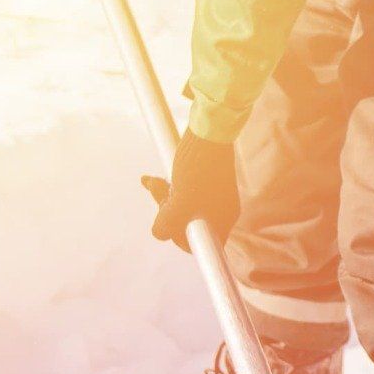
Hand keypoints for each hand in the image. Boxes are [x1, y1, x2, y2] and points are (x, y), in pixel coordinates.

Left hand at [141, 132, 239, 250]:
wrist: (208, 128)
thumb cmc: (196, 167)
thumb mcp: (178, 203)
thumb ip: (166, 225)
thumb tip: (158, 233)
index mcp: (222, 220)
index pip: (200, 245)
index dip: (180, 239)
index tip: (169, 225)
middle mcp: (220, 210)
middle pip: (188, 226)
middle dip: (167, 213)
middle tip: (158, 197)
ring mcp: (214, 194)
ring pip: (183, 206)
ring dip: (163, 197)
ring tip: (152, 182)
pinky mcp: (205, 179)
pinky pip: (184, 192)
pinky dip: (167, 187)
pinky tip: (151, 180)